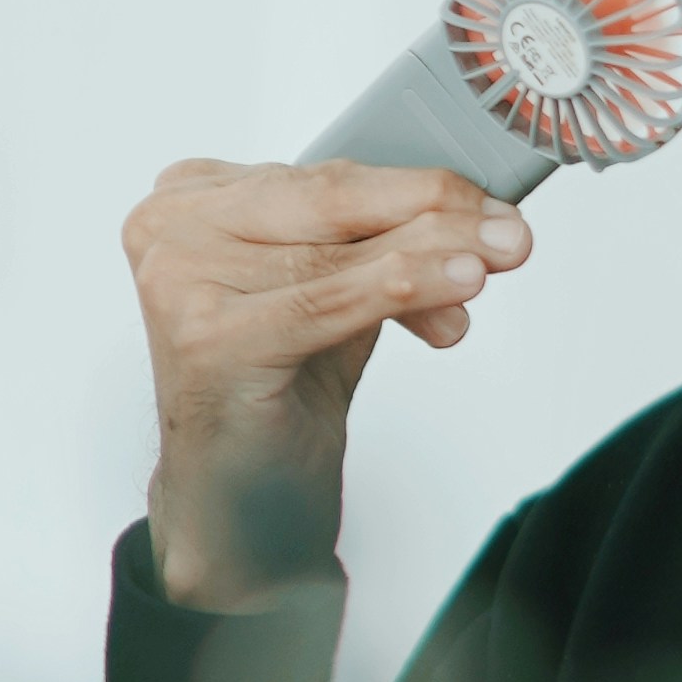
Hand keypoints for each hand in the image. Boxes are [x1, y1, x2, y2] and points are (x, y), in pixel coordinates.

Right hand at [122, 160, 533, 611]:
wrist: (237, 505)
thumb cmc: (278, 392)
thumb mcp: (339, 297)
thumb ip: (386, 247)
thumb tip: (480, 218)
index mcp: (193, 198)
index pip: (327, 176)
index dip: (420, 186)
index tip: (492, 203)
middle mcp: (170, 228)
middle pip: (332, 202)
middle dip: (435, 214)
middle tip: (510, 232)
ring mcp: (178, 280)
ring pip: (338, 252)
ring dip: (434, 254)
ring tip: (498, 259)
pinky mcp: (204, 337)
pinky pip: (326, 301)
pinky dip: (401, 288)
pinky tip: (457, 285)